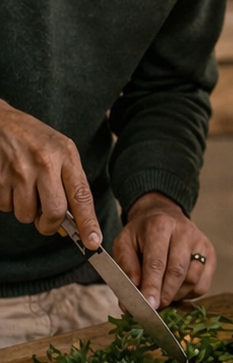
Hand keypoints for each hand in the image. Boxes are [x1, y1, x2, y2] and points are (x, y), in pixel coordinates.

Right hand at [0, 99, 101, 245]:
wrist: (0, 121)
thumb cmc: (34, 138)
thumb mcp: (60, 151)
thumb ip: (69, 185)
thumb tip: (70, 226)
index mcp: (65, 155)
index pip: (81, 195)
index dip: (88, 222)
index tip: (93, 242)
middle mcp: (44, 163)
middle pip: (53, 213)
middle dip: (50, 225)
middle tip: (46, 220)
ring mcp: (19, 170)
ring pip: (26, 215)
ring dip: (26, 211)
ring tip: (25, 188)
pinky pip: (5, 207)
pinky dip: (8, 202)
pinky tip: (10, 183)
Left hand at [113, 192, 214, 308]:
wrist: (163, 215)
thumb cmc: (141, 235)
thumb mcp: (124, 245)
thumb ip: (126, 271)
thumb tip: (129, 302)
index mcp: (160, 226)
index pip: (157, 262)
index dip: (152, 287)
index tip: (148, 306)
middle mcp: (184, 232)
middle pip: (178, 272)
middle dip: (165, 295)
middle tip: (154, 309)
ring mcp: (201, 242)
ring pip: (192, 280)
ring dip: (175, 296)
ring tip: (162, 295)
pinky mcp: (211, 254)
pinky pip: (203, 285)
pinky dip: (188, 294)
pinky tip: (176, 289)